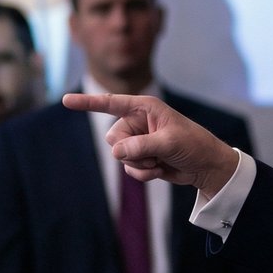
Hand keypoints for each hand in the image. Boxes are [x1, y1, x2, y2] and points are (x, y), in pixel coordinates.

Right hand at [61, 92, 238, 194]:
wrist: (206, 166)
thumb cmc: (193, 145)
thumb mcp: (168, 142)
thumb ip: (140, 145)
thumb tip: (115, 152)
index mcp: (145, 108)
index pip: (110, 103)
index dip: (87, 103)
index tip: (66, 100)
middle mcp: (138, 122)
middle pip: (113, 138)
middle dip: (129, 150)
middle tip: (152, 153)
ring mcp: (138, 141)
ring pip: (119, 156)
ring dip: (139, 164)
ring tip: (160, 161)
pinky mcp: (141, 157)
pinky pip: (129, 168)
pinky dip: (143, 172)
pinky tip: (160, 170)